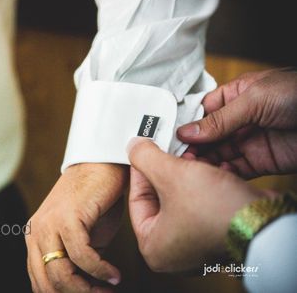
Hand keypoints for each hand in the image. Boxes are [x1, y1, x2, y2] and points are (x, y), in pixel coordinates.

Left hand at [26, 163, 127, 291]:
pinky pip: (82, 256)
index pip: (39, 281)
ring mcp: (48, 224)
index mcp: (35, 237)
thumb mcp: (81, 237)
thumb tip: (83, 288)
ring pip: (61, 275)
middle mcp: (35, 232)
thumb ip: (75, 261)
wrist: (101, 164)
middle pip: (47, 284)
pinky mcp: (67, 217)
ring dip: (89, 289)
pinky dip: (100, 271)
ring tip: (109, 289)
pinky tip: (114, 274)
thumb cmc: (95, 200)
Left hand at [127, 138, 269, 271]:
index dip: (140, 169)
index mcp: (152, 246)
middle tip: (167, 148)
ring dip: (186, 173)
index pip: (136, 199)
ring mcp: (195, 243)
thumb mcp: (171, 175)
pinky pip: (200, 203)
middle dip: (166, 169)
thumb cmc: (216, 210)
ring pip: (181, 198)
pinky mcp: (215, 232)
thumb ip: (145, 158)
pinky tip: (209, 167)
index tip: (143, 150)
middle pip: (159, 198)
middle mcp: (172, 250)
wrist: (264, 222)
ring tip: (190, 154)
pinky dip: (202, 184)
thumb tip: (133, 147)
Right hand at [177, 69, 296, 178]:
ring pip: (217, 155)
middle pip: (206, 136)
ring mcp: (248, 141)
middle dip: (191, 147)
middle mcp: (239, 120)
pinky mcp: (260, 162)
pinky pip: (235, 170)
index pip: (202, 111)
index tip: (170, 137)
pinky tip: (213, 176)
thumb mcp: (254, 99)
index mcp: (235, 97)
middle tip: (177, 157)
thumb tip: (187, 132)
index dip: (186, 124)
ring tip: (190, 168)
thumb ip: (219, 119)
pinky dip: (222, 174)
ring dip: (203, 162)